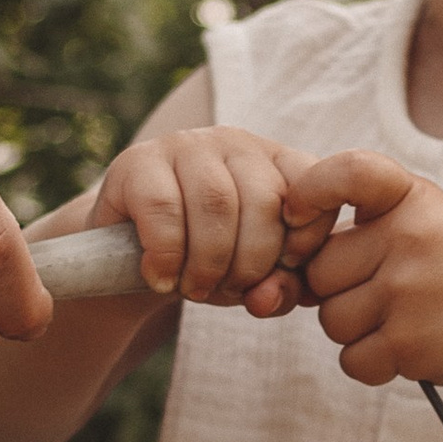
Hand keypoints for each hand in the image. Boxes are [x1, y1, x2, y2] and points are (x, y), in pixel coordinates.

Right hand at [93, 124, 335, 308]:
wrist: (129, 259)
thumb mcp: (253, 281)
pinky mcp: (137, 161)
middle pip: (263, 199)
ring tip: (194, 290)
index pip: (313, 183)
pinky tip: (161, 278)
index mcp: (276, 162)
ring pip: (216, 202)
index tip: (284, 270)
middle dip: (252, 261)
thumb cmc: (206, 264)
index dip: (308, 237)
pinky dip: (167, 256)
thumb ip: (280, 290)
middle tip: (229, 291)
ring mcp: (185, 145)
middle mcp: (235, 144)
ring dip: (208, 263)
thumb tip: (266, 297)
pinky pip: (164, 209)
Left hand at [284, 151, 442, 391]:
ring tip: (402, 317)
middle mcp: (410, 237)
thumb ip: (357, 230)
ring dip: (355, 329)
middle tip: (385, 290)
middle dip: (338, 289)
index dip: (310, 190)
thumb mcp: (421, 219)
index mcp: (410, 197)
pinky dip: (370, 362)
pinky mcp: (410, 344)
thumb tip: (279, 279)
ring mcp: (409, 292)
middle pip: (320, 272)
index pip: (351, 172)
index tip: (295, 212)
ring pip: (332, 320)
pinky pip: (351, 359)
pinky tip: (406, 345)